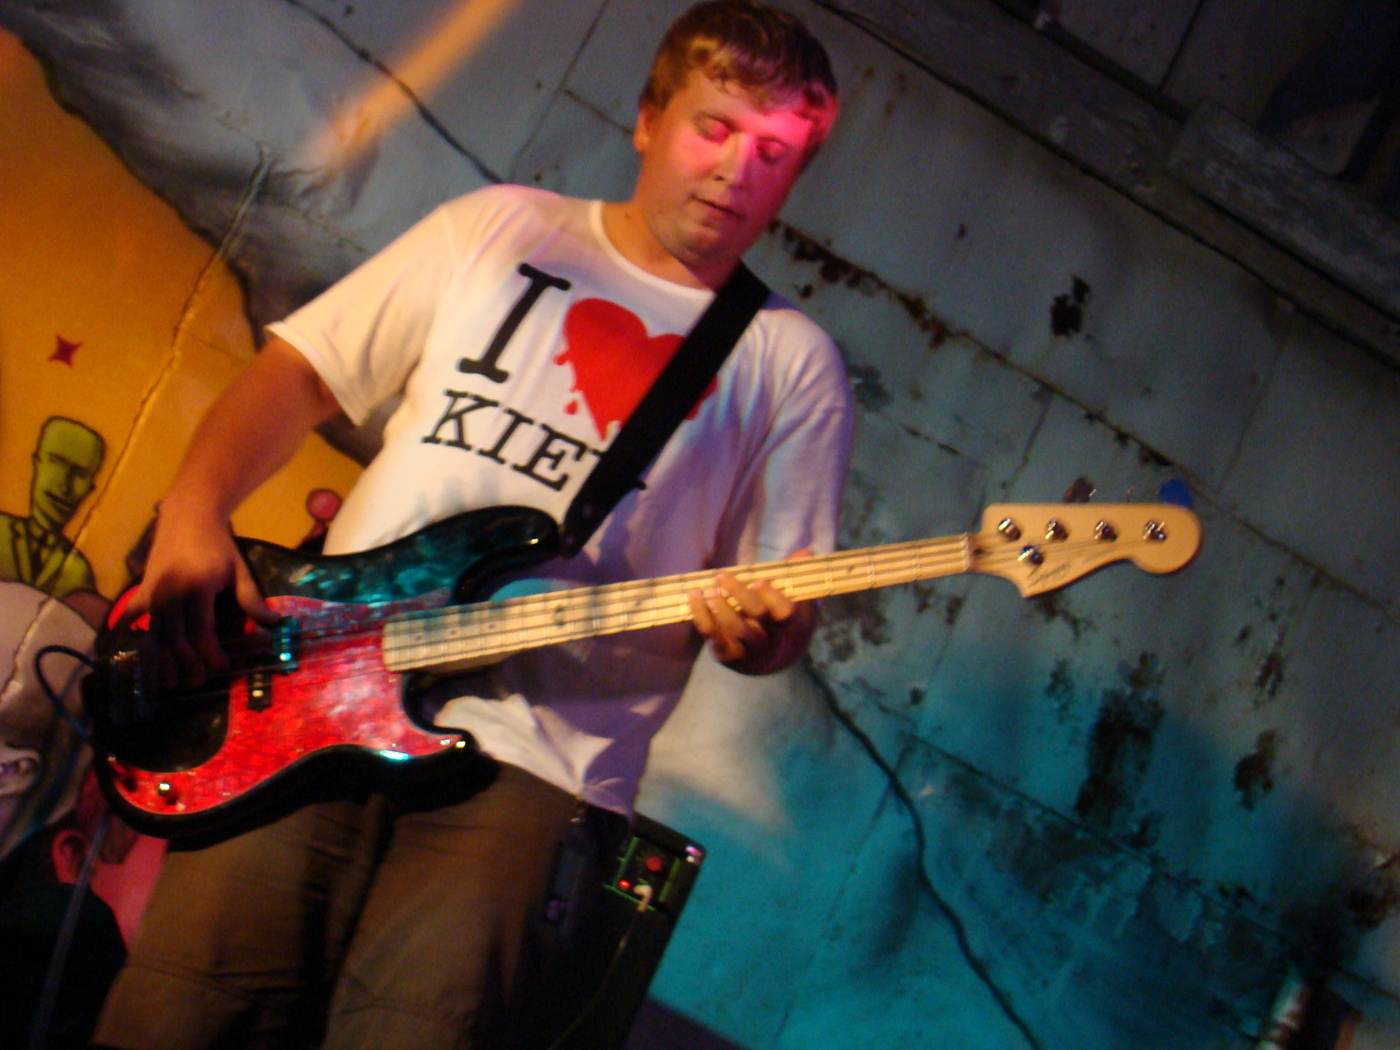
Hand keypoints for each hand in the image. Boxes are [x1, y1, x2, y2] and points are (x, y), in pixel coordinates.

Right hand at [121, 499, 277, 690]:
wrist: (190, 515)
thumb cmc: (219, 545)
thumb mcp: (239, 571)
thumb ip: (252, 600)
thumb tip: (275, 624)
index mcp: (197, 588)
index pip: (200, 631)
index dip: (209, 653)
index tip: (221, 667)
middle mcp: (170, 592)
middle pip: (174, 639)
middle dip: (186, 664)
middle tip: (197, 683)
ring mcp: (152, 591)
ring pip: (154, 633)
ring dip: (161, 659)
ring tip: (169, 682)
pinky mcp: (142, 588)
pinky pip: (132, 615)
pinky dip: (127, 632)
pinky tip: (127, 651)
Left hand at [688, 549, 816, 674]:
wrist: (767, 659)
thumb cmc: (778, 620)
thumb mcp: (792, 601)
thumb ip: (794, 575)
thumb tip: (807, 552)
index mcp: (787, 624)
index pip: (785, 612)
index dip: (772, 596)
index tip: (758, 581)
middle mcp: (769, 638)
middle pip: (757, 616)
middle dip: (740, 595)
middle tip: (722, 576)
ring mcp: (747, 648)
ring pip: (734, 628)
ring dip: (720, 606)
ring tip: (709, 589)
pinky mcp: (726, 653)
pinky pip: (711, 633)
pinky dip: (700, 614)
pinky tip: (694, 595)